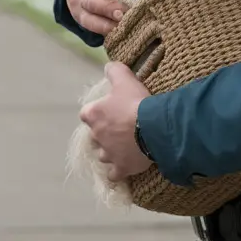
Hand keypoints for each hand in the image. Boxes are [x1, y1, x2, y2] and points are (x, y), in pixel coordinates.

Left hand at [80, 62, 152, 181]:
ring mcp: (108, 154)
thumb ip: (114, 70)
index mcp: (93, 115)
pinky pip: (114, 174)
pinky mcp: (120, 168)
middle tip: (122, 126)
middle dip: (105, 132)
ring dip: (110, 150)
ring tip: (125, 146)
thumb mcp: (124, 78)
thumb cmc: (136, 102)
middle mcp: (96, 136)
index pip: (87, 114)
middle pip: (95, 135)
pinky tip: (125, 165)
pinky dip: (117, 171)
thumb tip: (108, 66)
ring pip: (103, 154)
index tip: (109, 110)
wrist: (153, 127)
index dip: (97, 112)